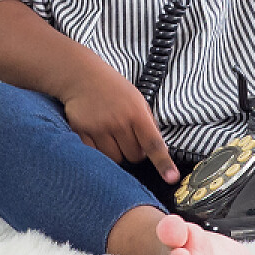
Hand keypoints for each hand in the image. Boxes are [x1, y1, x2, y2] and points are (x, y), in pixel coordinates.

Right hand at [58, 66, 179, 183]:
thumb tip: (158, 150)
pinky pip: (95, 155)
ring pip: (115, 159)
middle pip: (134, 157)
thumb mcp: (137, 100)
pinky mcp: (82, 132)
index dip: (163, 163)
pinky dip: (99, 151)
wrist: (82, 76)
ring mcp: (99, 128)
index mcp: (137, 113)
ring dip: (116, 152)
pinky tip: (98, 134)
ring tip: (111, 133)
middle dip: (134, 150)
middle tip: (128, 135)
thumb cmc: (113, 88)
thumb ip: (147, 124)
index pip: (153, 143)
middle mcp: (118, 121)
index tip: (172, 178)